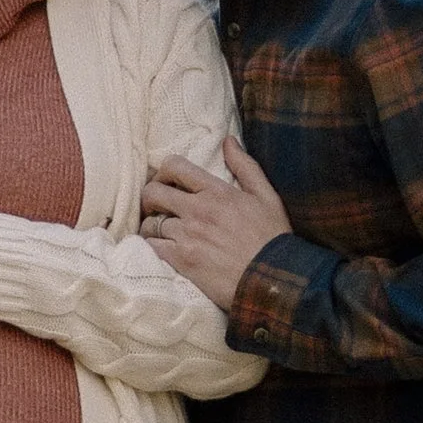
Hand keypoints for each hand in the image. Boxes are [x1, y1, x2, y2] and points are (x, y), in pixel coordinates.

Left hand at [139, 136, 290, 312]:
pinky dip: (150, 246)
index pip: (175, 166)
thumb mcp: (267, 196)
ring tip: (159, 231)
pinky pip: (151, 247)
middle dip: (150, 197)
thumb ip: (246, 166)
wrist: (273, 281)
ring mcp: (188, 236)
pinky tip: (159, 249)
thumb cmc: (273, 238)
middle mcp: (198, 211)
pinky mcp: (182, 260)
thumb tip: (228, 140)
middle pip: (153, 192)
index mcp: (217, 192)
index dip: (163, 171)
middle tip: (156, 206)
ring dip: (151, 225)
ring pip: (150, 223)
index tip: (166, 181)